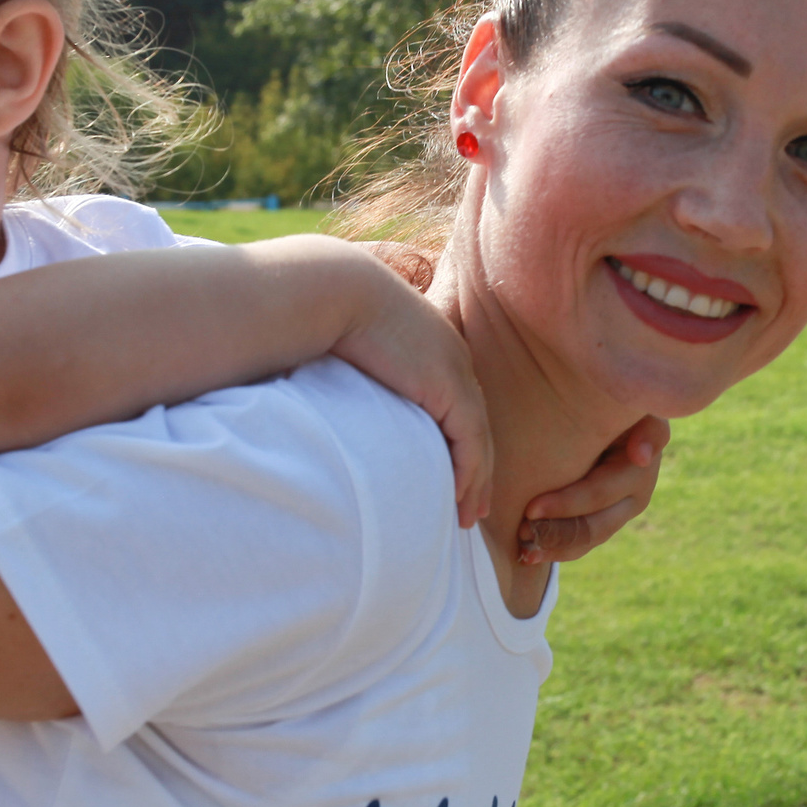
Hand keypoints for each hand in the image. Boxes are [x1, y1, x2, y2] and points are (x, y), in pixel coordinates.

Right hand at [318, 246, 490, 526]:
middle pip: (475, 423)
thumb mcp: (351, 344)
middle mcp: (452, 358)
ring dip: (476, 481)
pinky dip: (468, 472)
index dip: (459, 441)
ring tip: (468, 516)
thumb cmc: (327, 311)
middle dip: (477, 468)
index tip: (453, 473)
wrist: (336, 290)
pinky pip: (470, 442)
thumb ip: (358, 372)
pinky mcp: (449, 388)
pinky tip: (459, 498)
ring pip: (479, 439)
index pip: (456, 402)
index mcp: (431, 346)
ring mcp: (455, 372)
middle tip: (473, 505)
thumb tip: (337, 394)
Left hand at [516, 415, 668, 564]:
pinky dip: (556, 551)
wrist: (604, 409)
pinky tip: (528, 554)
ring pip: (587, 540)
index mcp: (638, 468)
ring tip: (523, 548)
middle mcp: (636, 495)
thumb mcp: (633, 408)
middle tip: (520, 529)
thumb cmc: (609, 398)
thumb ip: (644, 424)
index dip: (566, 504)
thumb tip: (642, 456)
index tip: (530, 509)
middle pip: (593, 526)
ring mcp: (621, 511)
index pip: (599, 493)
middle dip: (555, 531)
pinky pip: (582, 544)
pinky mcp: (606, 519)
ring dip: (554, 546)